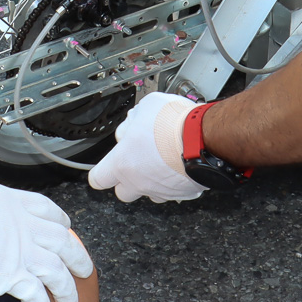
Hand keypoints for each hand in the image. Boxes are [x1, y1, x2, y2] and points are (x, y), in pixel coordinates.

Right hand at [0, 175, 93, 301]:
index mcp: (11, 201)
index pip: (47, 210)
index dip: (60, 223)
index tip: (65, 231)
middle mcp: (22, 224)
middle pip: (63, 242)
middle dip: (77, 258)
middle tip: (84, 272)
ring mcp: (20, 251)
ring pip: (58, 273)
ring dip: (67, 291)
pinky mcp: (10, 277)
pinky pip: (37, 299)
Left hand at [88, 92, 202, 202]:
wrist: (203, 139)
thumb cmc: (174, 124)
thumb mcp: (145, 107)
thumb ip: (132, 120)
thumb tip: (131, 124)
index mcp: (122, 163)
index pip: (98, 179)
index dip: (100, 173)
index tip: (105, 168)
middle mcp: (139, 182)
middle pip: (123, 192)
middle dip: (127, 179)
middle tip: (137, 161)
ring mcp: (161, 190)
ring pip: (149, 193)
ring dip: (151, 181)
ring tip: (162, 161)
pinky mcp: (182, 194)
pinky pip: (173, 192)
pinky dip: (175, 182)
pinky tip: (180, 165)